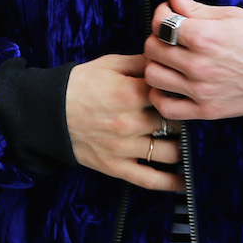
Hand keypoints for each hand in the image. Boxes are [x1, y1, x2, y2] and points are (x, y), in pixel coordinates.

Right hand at [65, 52, 184, 192]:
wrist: (48, 112)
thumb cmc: (80, 85)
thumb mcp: (110, 64)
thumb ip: (141, 62)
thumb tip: (167, 60)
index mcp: (131, 94)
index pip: (172, 94)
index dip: (183, 93)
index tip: (189, 93)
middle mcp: (131, 123)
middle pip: (176, 123)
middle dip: (186, 119)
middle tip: (193, 117)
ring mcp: (124, 148)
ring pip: (169, 152)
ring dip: (184, 147)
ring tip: (189, 142)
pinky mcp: (116, 167)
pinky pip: (148, 179)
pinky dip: (170, 183)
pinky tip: (185, 181)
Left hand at [144, 0, 242, 121]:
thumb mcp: (228, 16)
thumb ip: (194, 6)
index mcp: (205, 36)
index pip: (160, 23)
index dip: (161, 15)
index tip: (170, 15)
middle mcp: (199, 64)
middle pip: (152, 48)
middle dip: (157, 39)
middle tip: (169, 39)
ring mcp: (201, 90)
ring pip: (153, 76)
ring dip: (156, 66)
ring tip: (169, 62)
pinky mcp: (205, 110)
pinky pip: (166, 108)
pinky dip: (160, 97)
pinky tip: (169, 86)